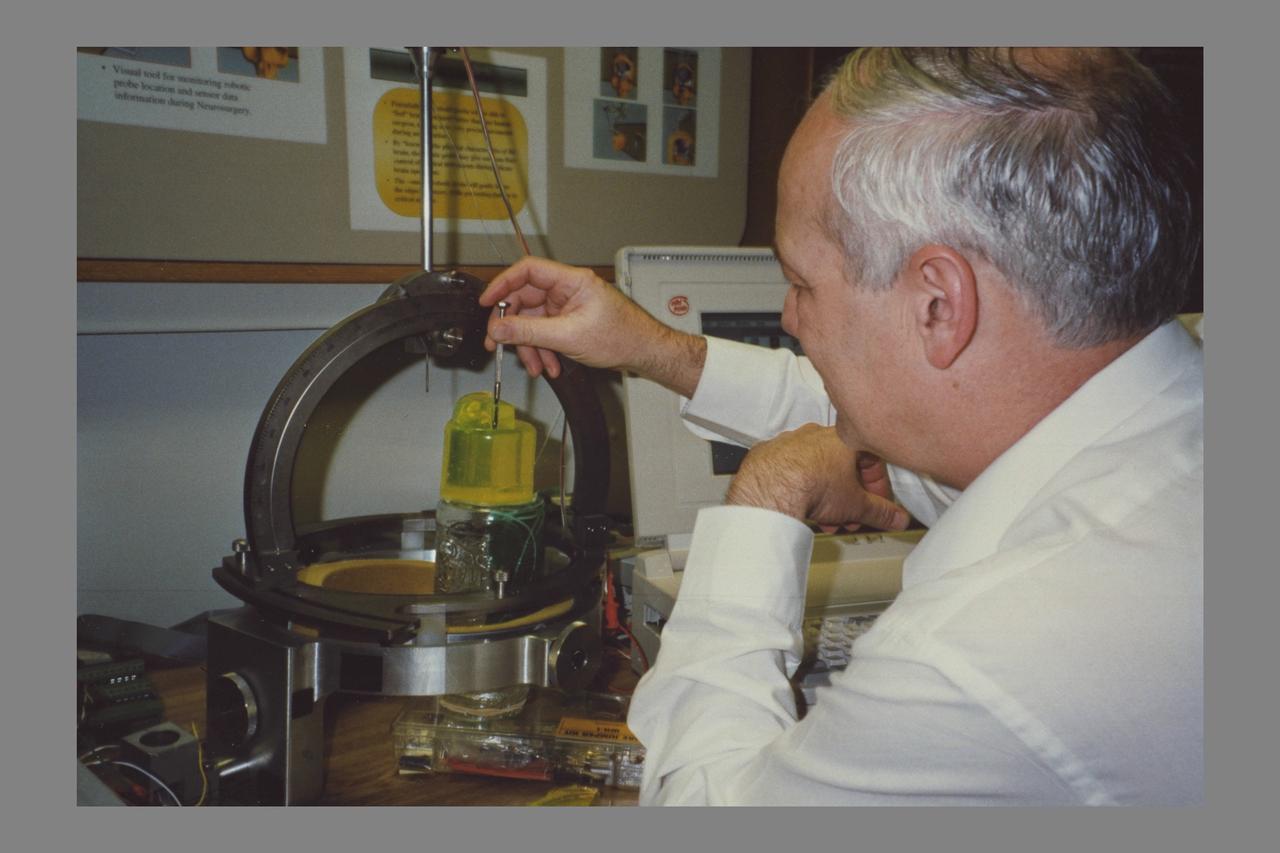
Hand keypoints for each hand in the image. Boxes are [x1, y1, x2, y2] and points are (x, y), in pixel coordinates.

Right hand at [480, 257, 705, 395]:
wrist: (645, 352)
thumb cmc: (622, 337)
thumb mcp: (568, 337)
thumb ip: (529, 332)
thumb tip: (499, 328)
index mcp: (571, 281)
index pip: (527, 271)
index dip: (502, 285)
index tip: (486, 303)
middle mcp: (568, 290)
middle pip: (526, 300)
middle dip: (513, 326)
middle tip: (499, 344)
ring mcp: (569, 306)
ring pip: (534, 321)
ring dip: (530, 345)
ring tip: (535, 366)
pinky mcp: (571, 322)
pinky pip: (546, 332)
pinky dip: (543, 350)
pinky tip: (548, 366)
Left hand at [724, 424, 909, 531]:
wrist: (771, 488)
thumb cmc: (813, 485)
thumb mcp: (856, 504)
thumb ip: (881, 512)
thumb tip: (897, 518)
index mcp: (844, 438)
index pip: (872, 460)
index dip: (877, 487)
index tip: (876, 504)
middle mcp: (818, 434)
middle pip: (843, 466)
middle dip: (849, 496)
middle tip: (850, 517)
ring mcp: (791, 441)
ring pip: (817, 469)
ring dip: (826, 494)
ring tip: (826, 519)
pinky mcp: (770, 452)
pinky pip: (791, 469)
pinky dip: (800, 486)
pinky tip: (801, 505)